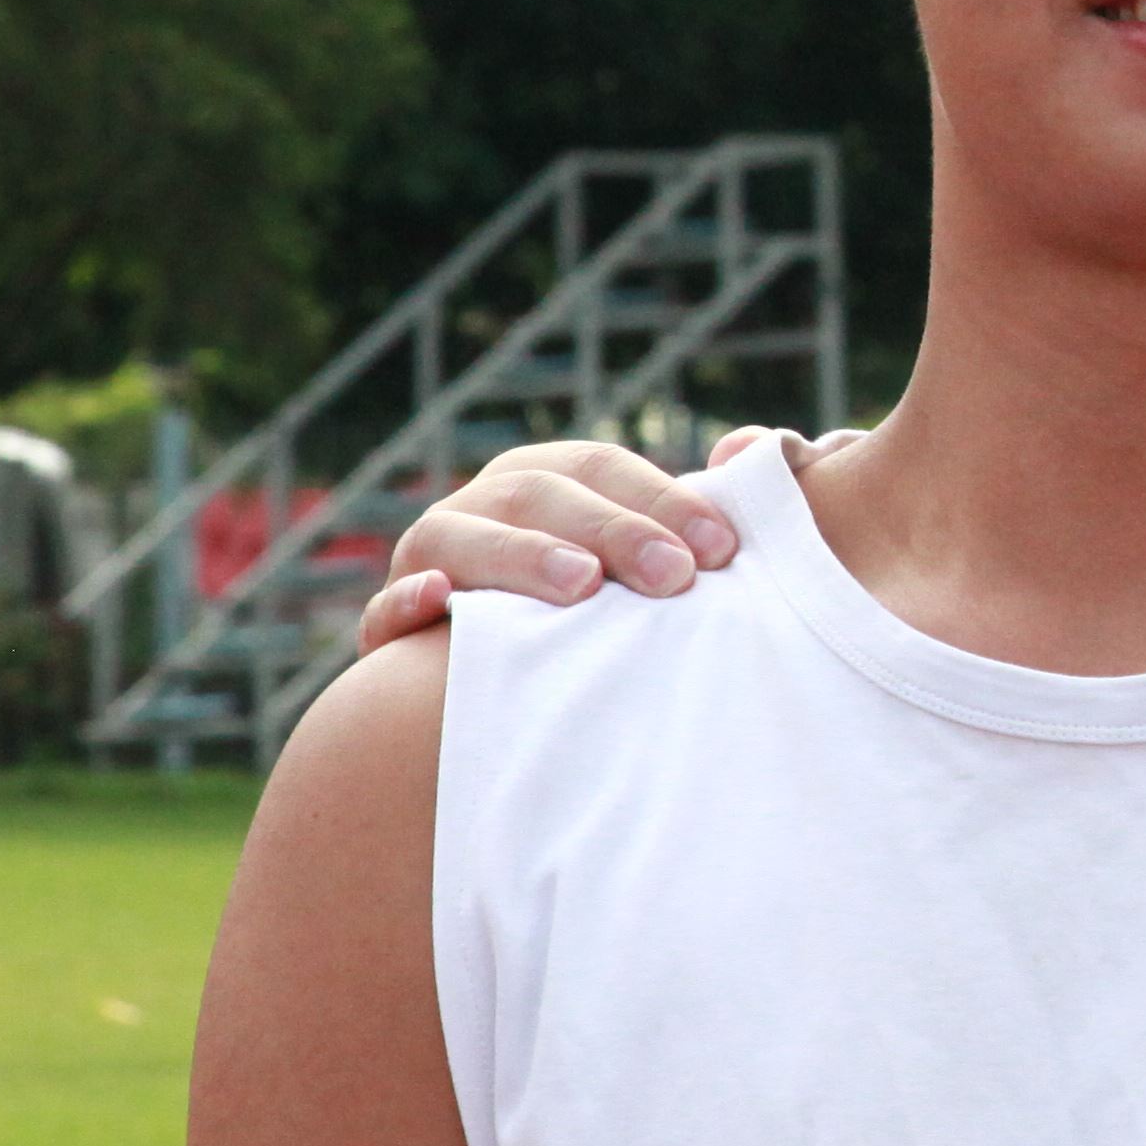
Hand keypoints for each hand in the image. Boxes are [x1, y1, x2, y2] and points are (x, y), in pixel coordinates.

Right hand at [349, 433, 773, 652]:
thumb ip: (696, 514)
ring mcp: (428, 560)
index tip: (724, 550)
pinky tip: (438, 600)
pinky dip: (407, 602)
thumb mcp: (645, 564)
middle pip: (539, 494)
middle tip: (674, 577)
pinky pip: (386, 613)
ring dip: (521, 556)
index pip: (603, 468)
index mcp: (546, 479)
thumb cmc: (597, 619)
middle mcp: (484, 507)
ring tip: (582, 585)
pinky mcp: (390, 629)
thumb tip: (759, 447)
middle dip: (613, 531)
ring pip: (460, 538)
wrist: (506, 699)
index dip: (663, 500)